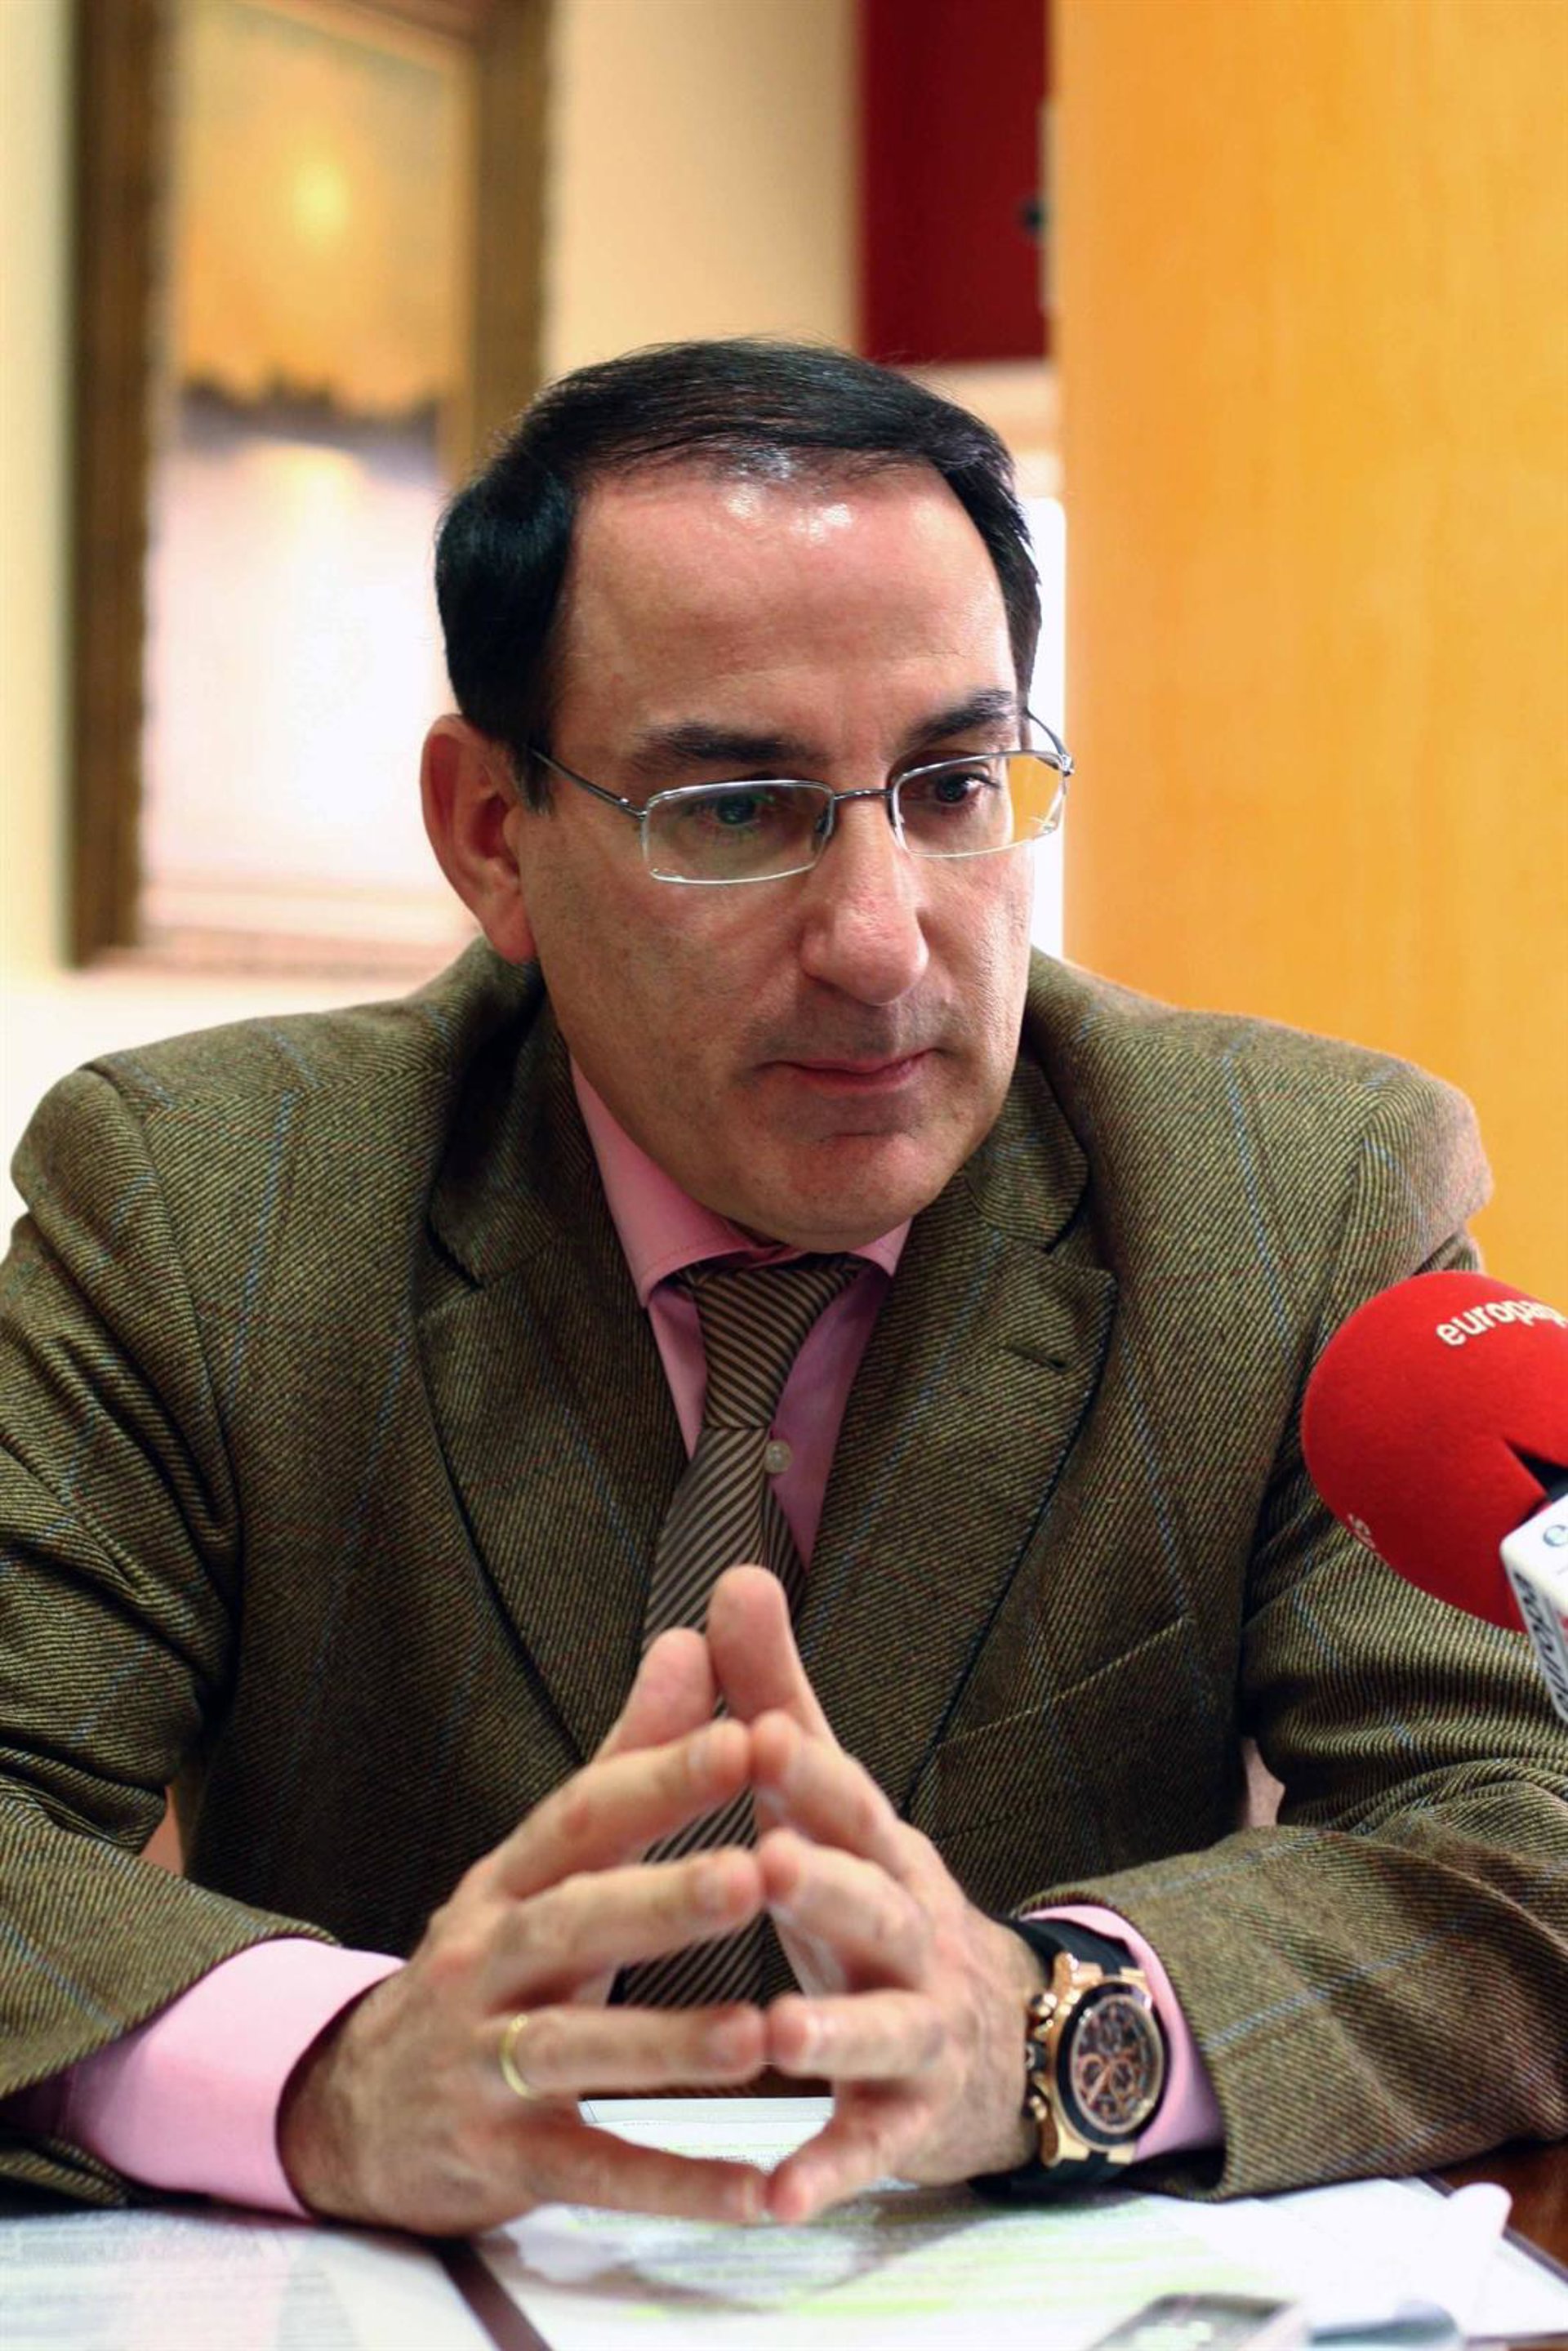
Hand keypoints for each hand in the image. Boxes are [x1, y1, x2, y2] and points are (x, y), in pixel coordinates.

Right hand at [279, 1629, 770, 2233]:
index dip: (662, 1777)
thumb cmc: (489, 1963)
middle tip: (759, 1873)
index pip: (584, 1816)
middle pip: (573, 1924)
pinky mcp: (499, 2162)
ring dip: (670, 2044)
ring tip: (763, 2031)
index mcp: (509, 1881)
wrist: (350, 2109)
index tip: (751, 1737)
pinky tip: (755, 2189)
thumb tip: (695, 1639)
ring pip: (575, 2050)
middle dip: (664, 1900)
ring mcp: (484, 2066)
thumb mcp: (543, 1862)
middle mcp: (486, 1963)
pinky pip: (590, 2172)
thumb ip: (630, 1758)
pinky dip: (670, 2186)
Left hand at [707, 1567, 1039, 2220]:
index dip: (805, 1767)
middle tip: (766, 1861)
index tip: (753, 1729)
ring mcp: (915, 2026)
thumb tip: (734, 1572)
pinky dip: (831, 2170)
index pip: (844, 1798)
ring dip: (833, 2027)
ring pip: (881, 2025)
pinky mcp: (905, 2118)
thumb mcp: (828, 1799)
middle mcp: (907, 1929)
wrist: (998, 2036)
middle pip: (872, 1901)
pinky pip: (869, 2146)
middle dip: (825, 1881)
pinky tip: (781, 2196)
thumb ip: (777, 1693)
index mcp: (875, 1846)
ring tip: (778, 2031)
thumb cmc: (871, 1894)